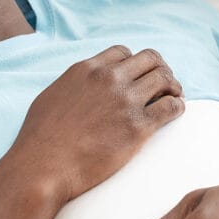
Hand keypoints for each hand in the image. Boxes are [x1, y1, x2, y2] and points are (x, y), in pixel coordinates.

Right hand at [9, 45, 184, 203]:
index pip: (123, 52)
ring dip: (173, 87)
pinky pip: (171, 107)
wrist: (43, 166)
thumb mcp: (53, 95)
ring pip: (165, 79)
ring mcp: (126, 101)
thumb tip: (83, 85)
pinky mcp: (138, 126)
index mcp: (88, 69)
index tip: (139, 76)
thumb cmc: (40, 138)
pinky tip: (174, 113)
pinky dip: (177, 107)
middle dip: (160, 69)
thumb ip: (74, 84)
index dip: (134, 63)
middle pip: (150, 59)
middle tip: (163, 85)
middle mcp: (109, 79)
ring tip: (173, 98)